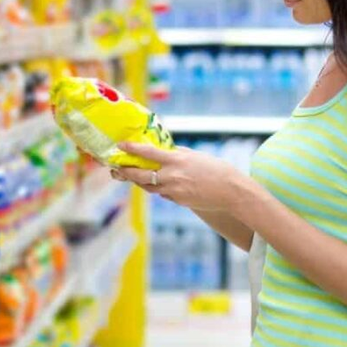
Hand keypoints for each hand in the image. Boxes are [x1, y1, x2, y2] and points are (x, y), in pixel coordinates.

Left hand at [113, 142, 254, 212]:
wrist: (231, 192)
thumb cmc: (216, 169)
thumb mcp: (195, 156)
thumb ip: (177, 154)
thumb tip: (163, 150)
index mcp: (176, 161)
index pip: (148, 153)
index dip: (132, 149)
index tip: (120, 146)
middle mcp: (172, 176)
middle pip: (140, 175)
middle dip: (126, 172)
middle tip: (115, 169)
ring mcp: (173, 191)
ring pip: (148, 187)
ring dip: (138, 181)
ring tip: (128, 175)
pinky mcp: (177, 201)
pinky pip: (162, 194)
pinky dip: (158, 188)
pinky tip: (156, 184)